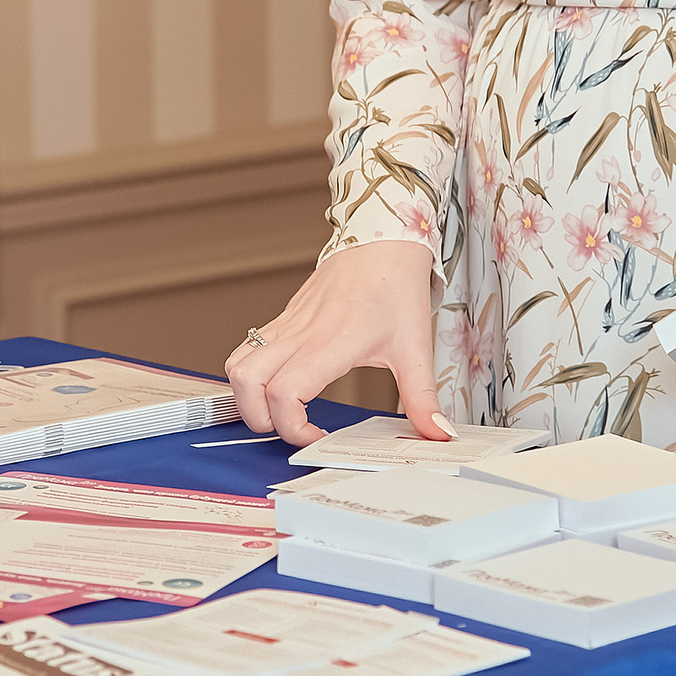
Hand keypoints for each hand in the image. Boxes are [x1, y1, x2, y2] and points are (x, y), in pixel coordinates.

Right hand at [225, 239, 452, 446]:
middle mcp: (300, 333)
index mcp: (331, 342)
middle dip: (260, 419)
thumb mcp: (415, 348)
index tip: (318, 435)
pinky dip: (251, 375)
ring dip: (247, 396)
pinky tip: (280, 384)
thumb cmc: (396, 287)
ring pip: (237, 365)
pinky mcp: (283, 318)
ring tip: (279, 410)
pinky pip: (247, 349)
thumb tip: (438, 435)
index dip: (293, 428)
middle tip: (293, 428)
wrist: (382, 239)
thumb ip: (423, 398)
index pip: (285, 394)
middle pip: (247, 383)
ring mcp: (286, 324)